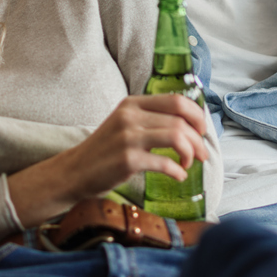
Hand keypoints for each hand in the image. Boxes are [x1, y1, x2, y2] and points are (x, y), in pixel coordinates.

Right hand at [52, 94, 209, 200]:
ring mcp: (128, 137)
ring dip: (190, 153)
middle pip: (180, 119)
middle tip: (202, 153)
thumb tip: (190, 125)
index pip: (176, 100)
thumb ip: (150, 118)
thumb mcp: (124, 123)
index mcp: (133, 103)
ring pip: (176, 136)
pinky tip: (178, 176)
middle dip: (198, 138)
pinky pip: (164, 162)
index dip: (197, 115)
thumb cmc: (105, 150)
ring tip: (188, 164)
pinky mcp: (128, 160)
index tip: (202, 130)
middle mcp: (130, 116)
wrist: (74, 171)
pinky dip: (177, 171)